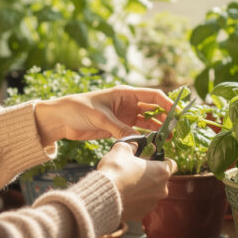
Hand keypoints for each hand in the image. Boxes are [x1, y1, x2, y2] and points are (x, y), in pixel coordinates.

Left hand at [34, 86, 172, 145]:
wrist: (60, 119)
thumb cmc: (77, 109)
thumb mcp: (100, 117)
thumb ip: (119, 128)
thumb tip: (136, 140)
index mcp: (125, 93)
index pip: (153, 96)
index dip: (167, 103)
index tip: (177, 113)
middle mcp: (127, 104)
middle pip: (153, 109)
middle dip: (165, 119)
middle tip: (175, 130)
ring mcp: (123, 116)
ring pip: (146, 122)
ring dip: (157, 130)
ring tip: (167, 140)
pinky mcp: (117, 128)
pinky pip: (136, 132)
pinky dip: (144, 137)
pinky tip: (152, 144)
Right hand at [97, 142, 176, 220]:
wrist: (102, 196)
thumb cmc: (115, 171)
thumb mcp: (122, 149)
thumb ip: (132, 145)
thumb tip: (134, 145)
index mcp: (162, 172)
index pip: (172, 164)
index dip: (161, 159)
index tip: (151, 158)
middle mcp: (162, 189)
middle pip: (160, 179)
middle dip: (150, 174)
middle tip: (135, 169)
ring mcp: (152, 203)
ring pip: (151, 192)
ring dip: (142, 187)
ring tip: (126, 183)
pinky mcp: (141, 214)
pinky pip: (141, 203)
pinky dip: (135, 199)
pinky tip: (123, 194)